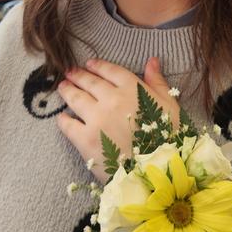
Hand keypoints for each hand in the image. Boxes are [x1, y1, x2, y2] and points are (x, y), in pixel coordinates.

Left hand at [55, 56, 179, 183]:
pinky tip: (61, 117)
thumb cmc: (169, 137)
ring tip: (63, 87)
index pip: (110, 71)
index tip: (89, 63)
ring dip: (68, 91)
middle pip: (90, 82)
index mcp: (132, 88)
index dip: (98, 65)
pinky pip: (68, 125)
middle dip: (78, 75)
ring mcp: (96, 118)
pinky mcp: (85, 139)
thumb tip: (152, 60)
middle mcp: (111, 99)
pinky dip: (63, 120)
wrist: (158, 170)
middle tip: (69, 72)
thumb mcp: (169, 105)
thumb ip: (157, 81)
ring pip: (76, 99)